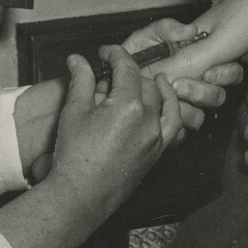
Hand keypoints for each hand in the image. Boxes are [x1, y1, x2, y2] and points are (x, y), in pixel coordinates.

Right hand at [47, 52, 171, 206]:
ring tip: (147, 80)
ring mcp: (156, 137)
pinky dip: (170, 110)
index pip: (127, 68)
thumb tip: (78, 59)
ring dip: (154, 88)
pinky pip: (172, 125)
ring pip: (162, 101)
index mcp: (128, 105)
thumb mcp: (74, 111)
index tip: (105, 53)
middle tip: (111, 74)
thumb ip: (81, 80)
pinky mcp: (157, 152)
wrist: (81, 194)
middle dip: (129, 73)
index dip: (116, 55)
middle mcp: (148, 119)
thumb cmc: (75, 155)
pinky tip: (164, 104)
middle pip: (145, 83)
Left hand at [119, 17, 243, 120]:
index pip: (230, 73)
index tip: (207, 72)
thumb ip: (168, 29)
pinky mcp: (170, 127)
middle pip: (217, 97)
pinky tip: (157, 114)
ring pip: (199, 117)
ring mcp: (184, 109)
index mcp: (200, 66)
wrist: (111, 78)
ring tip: (164, 98)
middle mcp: (196, 89)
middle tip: (178, 84)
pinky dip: (168, 125)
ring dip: (185, 108)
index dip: (226, 74)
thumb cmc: (134, 55)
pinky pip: (180, 134)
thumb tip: (190, 31)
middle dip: (200, 92)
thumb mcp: (148, 36)